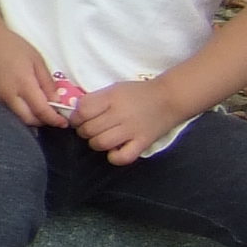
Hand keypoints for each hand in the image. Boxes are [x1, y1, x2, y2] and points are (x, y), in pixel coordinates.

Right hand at [0, 28, 66, 127]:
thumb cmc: (13, 46)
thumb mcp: (37, 60)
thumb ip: (47, 83)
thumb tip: (56, 101)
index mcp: (24, 84)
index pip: (41, 111)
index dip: (54, 119)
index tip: (64, 123)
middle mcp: (10, 95)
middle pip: (28, 120)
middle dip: (42, 122)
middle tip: (53, 117)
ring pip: (18, 117)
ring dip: (31, 117)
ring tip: (41, 109)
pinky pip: (9, 110)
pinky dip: (21, 111)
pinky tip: (27, 103)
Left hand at [69, 78, 183, 164]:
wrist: (170, 97)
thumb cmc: (138, 93)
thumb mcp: (114, 89)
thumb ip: (96, 100)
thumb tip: (75, 113)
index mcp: (111, 98)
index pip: (82, 110)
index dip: (76, 117)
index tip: (79, 119)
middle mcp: (120, 114)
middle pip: (88, 129)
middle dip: (84, 131)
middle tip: (90, 129)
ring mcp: (132, 130)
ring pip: (100, 143)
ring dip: (95, 143)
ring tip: (101, 138)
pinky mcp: (143, 142)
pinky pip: (123, 157)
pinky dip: (114, 157)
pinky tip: (115, 150)